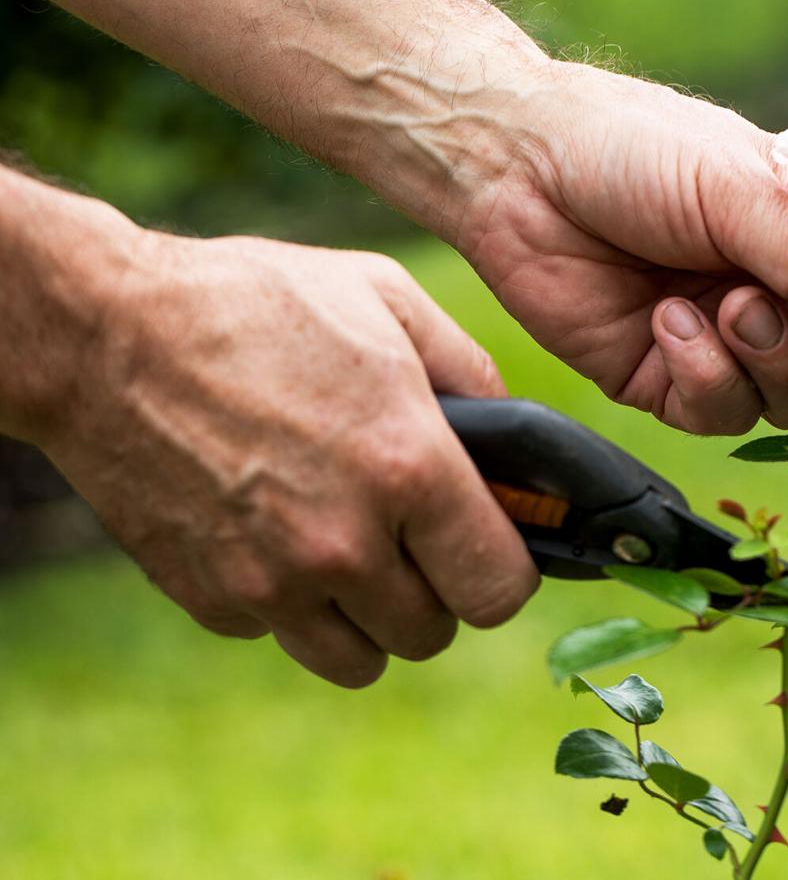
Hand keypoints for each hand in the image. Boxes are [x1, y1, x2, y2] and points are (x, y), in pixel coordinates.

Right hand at [38, 227, 536, 686]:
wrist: (103, 332)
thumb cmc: (254, 303)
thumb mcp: (386, 299)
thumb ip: (468, 372)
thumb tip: (510, 441)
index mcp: (409, 468)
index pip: (499, 589)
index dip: (505, 570)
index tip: (491, 546)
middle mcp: (345, 545)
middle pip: (432, 635)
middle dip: (436, 592)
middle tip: (414, 539)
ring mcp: (271, 582)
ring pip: (359, 661)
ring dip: (369, 619)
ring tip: (352, 552)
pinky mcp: (210, 598)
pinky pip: (279, 636)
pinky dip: (289, 606)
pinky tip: (275, 536)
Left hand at [453, 62, 787, 435]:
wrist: (516, 172)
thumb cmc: (630, 150)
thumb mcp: (732, 184)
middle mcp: (783, 290)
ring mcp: (731, 342)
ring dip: (774, 360)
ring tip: (727, 305)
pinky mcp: (674, 382)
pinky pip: (723, 413)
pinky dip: (704, 374)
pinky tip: (666, 321)